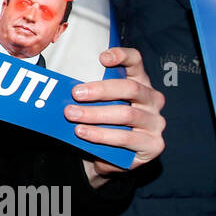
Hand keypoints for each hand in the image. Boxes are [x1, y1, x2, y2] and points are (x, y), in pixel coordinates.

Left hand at [65, 47, 166, 187]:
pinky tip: (83, 132)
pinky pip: (126, 138)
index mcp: (140, 82)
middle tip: (76, 93)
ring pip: (126, 114)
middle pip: (130, 88)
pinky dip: (101, 135)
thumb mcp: (97, 104)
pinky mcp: (153, 144)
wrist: (110, 159)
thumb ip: (89, 92)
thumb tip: (60, 84)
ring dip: (95, 114)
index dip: (122, 56)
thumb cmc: (103, 124)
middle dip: (101, 90)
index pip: (136, 62)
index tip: (102, 58)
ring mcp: (155, 122)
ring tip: (72, 115)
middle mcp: (152, 100)